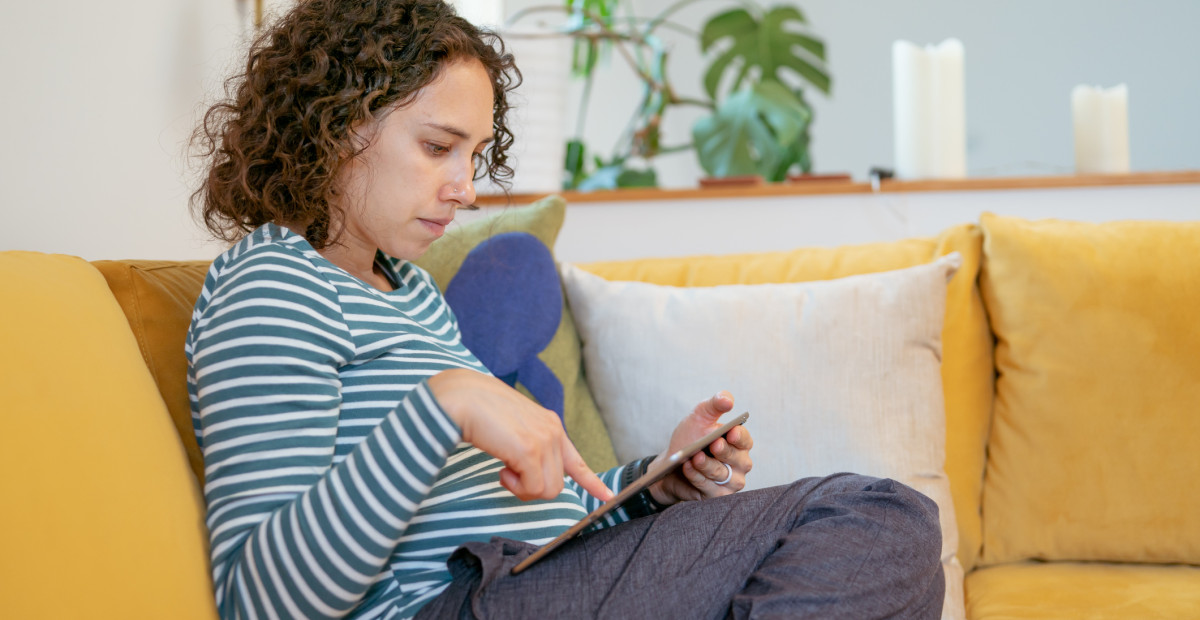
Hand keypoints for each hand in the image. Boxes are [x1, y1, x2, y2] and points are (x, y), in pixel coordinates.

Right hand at [428, 368, 613, 502]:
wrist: (460, 398)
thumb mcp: (512, 427)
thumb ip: (527, 444)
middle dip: (531, 488)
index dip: (592, 481)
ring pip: (547, 490)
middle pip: (556, 484)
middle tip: (508, 474)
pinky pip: (532, 488)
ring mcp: (543, 440)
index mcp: (549, 424)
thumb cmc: (477, 412)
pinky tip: (501, 469)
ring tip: (504, 469)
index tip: (606, 496)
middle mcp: (552, 431)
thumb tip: (528, 470)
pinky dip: (514, 486)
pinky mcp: (530, 450)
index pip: (576, 460)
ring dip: (522, 489)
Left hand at [648, 391, 753, 505]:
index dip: (739, 437)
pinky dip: (697, 477)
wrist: (671, 463)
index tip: (731, 432)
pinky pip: (709, 488)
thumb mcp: (699, 417)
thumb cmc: (690, 438)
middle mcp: (740, 464)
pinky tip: (687, 467)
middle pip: (738, 459)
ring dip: (707, 465)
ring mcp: (730, 482)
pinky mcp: (717, 496)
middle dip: (725, 452)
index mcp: (739, 443)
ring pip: (722, 474)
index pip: (745, 440)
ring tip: (694, 456)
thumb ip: (714, 405)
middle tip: (714, 444)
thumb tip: (728, 400)